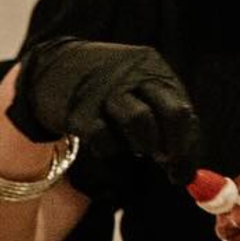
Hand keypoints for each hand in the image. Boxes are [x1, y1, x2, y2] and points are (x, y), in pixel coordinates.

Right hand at [10, 37, 199, 175]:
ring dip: (143, 145)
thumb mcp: (135, 86)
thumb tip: (182, 157)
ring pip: (139, 122)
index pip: (183, 109)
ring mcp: (105, 90)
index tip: (186, 173)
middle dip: (177, 150)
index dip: (189, 146)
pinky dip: (109, 149)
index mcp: (152, 67)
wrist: (50, 70)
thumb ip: (159, 112)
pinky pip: (104, 138)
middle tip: (172, 170)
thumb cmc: (102, 88)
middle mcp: (132, 75)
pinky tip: (106, 145)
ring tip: (137, 148)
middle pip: (171, 113)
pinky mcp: (79, 110)